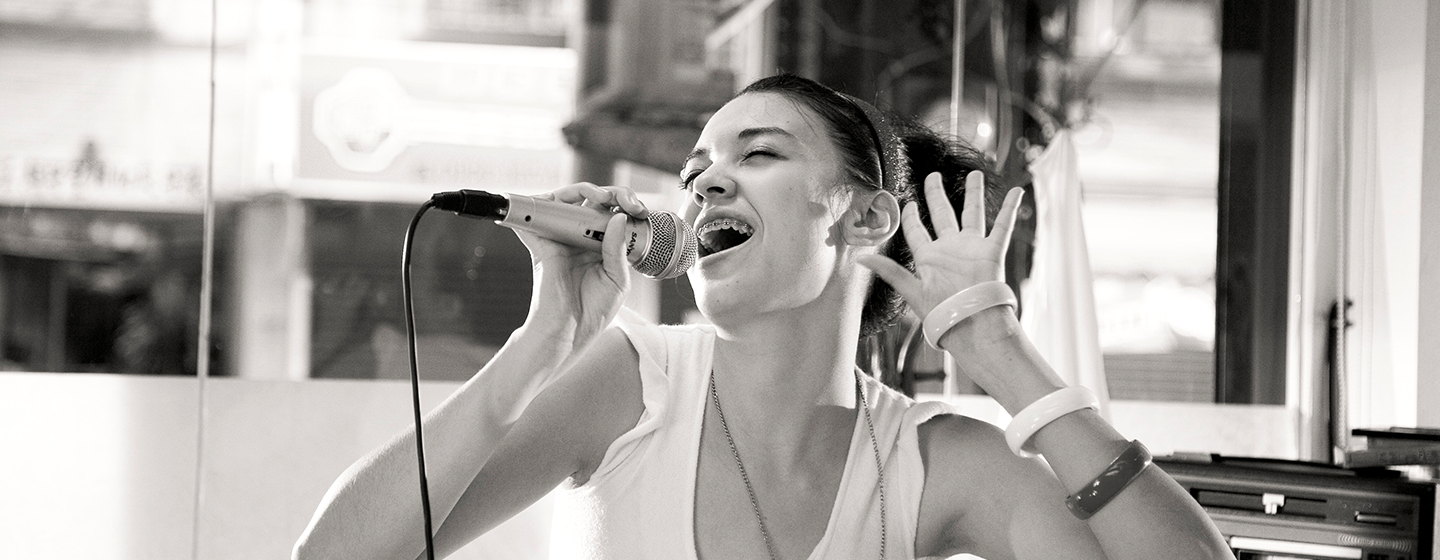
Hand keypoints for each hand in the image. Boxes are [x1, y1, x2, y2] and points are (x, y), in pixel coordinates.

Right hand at [514, 183, 649, 357]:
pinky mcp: (542, 245)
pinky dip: (538, 204)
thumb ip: (618, 248)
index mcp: (600, 245)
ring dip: (582, 189)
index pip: (611, 213)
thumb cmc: (594, 312)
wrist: (571, 334)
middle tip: (626, 202)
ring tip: (600, 196)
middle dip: (611, 193)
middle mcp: (579, 238)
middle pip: (590, 200)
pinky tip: (556, 200)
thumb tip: (618, 217)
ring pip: (565, 201)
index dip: (626, 204)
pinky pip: (535, 218)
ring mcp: (560, 239)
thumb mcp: (618, 280)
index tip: (640, 210)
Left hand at [858, 170, 1023, 317]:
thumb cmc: (940, 312)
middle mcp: (950, 249)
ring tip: (974, 174)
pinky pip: (1003, 226)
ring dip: (974, 193)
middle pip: (943, 214)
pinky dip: (1011, 209)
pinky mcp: (992, 252)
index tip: (908, 203)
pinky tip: (1017, 191)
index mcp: (929, 257)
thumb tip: (859, 258)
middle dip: (936, 195)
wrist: (971, 324)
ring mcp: (972, 248)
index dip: (912, 216)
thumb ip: (888, 271)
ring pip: (973, 213)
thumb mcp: (911, 289)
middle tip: (933, 176)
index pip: (917, 231)